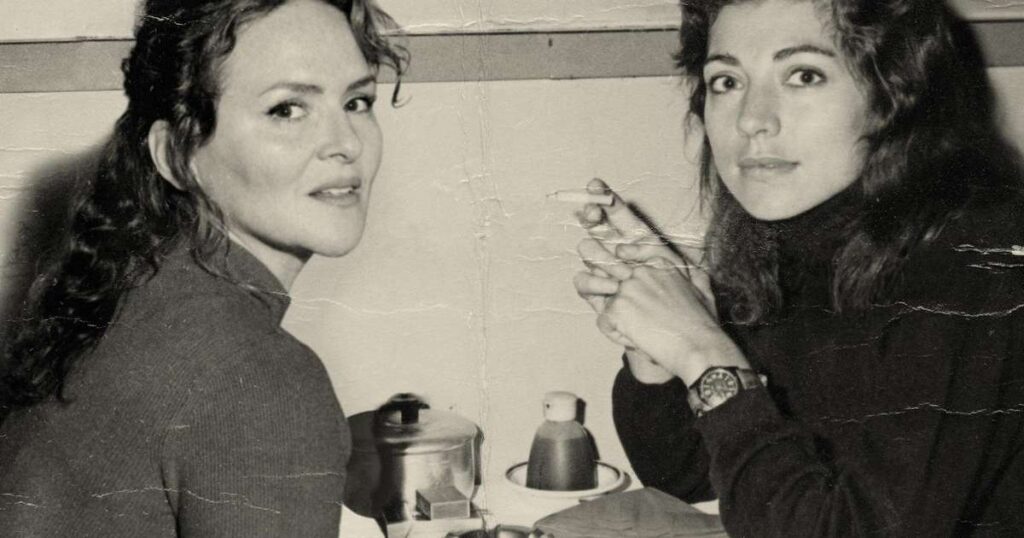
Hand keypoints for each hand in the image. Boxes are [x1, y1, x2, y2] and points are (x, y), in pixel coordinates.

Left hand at [572, 179, 747, 385]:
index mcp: (659, 259)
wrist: (699, 347)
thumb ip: (681, 268)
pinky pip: (601, 315)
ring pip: (588, 279)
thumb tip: (679, 259)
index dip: (609, 206)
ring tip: (605, 295)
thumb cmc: (702, 320)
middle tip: (586, 246)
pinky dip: (613, 329)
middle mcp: (640, 268)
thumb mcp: (699, 284)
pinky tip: (630, 335)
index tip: (595, 186)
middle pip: (599, 250)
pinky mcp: (617, 308)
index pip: (631, 227)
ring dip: (590, 286)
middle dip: (591, 250)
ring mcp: (626, 286)